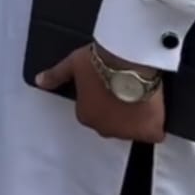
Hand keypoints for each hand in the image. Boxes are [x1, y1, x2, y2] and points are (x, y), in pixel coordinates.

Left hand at [36, 44, 165, 143]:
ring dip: (135, 117)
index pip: (92, 112)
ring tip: (140, 95)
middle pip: (112, 123)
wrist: (127, 61)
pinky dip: (155, 125)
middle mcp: (104, 129)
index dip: (101, 98)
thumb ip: (56, 76)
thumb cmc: (97, 61)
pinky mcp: (149, 130)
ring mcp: (128, 132)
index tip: (108, 85)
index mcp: (85, 116)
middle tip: (125, 89)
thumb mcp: (72, 64)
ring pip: (132, 129)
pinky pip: (153, 134)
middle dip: (117, 110)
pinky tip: (156, 111)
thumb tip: (39, 81)